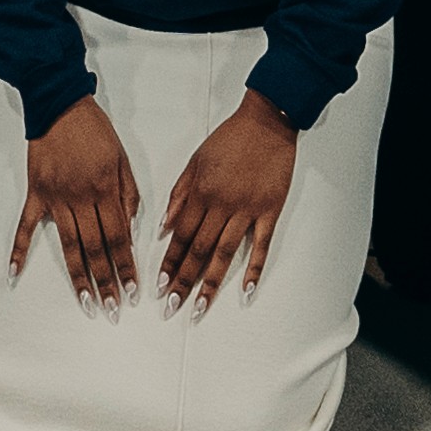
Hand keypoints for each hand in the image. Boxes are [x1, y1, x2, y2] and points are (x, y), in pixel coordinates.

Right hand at [14, 97, 139, 303]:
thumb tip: (132, 226)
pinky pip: (25, 227)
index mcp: (106, 190)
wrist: (60, 104)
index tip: (132, 290)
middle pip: (96, 248)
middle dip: (106, 281)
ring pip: (69, 245)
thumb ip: (129, 193)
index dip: (126, 266)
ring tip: (85, 301)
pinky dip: (19, 251)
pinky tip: (14, 273)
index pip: (119, 237)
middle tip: (112, 308)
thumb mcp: (122, 158)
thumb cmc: (94, 129)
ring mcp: (56, 198)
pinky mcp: (36, 194)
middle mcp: (81, 198)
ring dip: (78, 276)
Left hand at [156, 92, 303, 308]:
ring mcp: (247, 210)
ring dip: (210, 283)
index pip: (180, 236)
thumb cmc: (229, 139)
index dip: (169, 263)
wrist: (266, 122)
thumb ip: (178, 195)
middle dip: (183, 282)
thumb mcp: (194, 162)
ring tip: (200, 308)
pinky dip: (254, 269)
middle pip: (199, 251)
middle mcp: (221, 205)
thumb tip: (163, 227)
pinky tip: (246, 290)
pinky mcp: (270, 211)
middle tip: (172, 307)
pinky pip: (261, 245)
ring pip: (225, 254)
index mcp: (200, 193)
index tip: (160, 286)